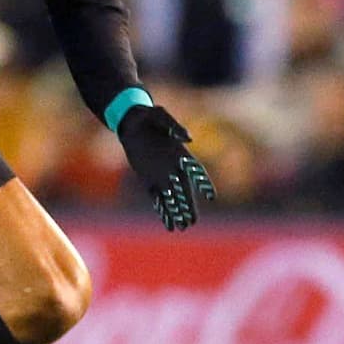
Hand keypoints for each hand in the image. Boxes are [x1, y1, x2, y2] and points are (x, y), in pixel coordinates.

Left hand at [117, 104, 215, 230]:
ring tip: (182, 228)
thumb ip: (173, 126)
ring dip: (176, 212)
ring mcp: (161, 175)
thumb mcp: (160, 116)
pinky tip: (166, 222)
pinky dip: (161, 210)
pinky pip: (156, 197)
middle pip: (184, 191)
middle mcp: (174, 168)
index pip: (196, 172)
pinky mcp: (148, 178)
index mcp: (181, 154)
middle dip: (188, 206)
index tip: (211, 196)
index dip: (204, 183)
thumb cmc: (148, 116)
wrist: (132, 121)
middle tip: (192, 222)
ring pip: (171, 198)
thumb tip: (188, 137)